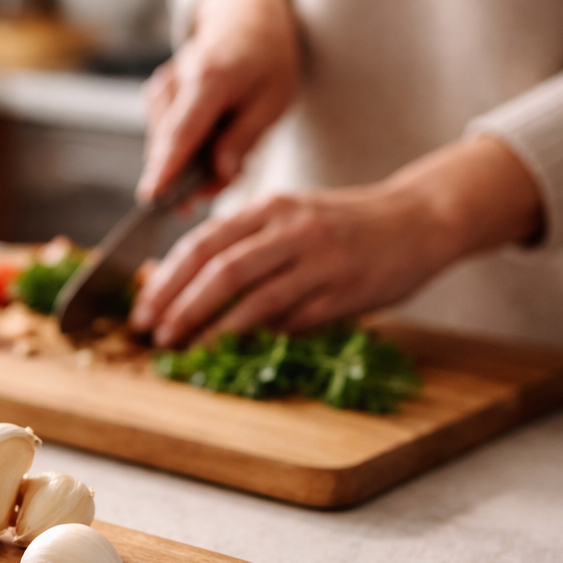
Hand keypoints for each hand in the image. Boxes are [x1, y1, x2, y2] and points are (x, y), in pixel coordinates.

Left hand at [129, 136, 546, 346]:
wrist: (420, 218)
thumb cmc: (345, 225)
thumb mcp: (289, 220)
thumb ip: (241, 246)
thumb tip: (176, 283)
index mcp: (269, 208)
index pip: (203, 242)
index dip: (166, 278)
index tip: (142, 308)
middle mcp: (291, 229)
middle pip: (219, 269)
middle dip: (178, 305)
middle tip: (152, 334)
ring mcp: (319, 260)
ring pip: (253, 297)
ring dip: (212, 328)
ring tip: (183, 350)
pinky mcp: (344, 291)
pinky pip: (293, 319)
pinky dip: (258, 338)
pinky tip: (236, 353)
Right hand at [137, 0, 299, 202]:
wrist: (246, 21)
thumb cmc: (266, 61)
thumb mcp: (274, 101)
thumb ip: (243, 138)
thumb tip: (219, 173)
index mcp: (210, 78)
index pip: (182, 133)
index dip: (166, 168)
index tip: (151, 197)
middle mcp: (177, 79)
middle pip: (167, 143)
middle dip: (180, 178)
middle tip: (199, 199)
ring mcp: (163, 84)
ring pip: (162, 142)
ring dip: (183, 164)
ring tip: (217, 167)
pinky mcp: (157, 93)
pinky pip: (163, 133)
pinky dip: (179, 149)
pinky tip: (205, 146)